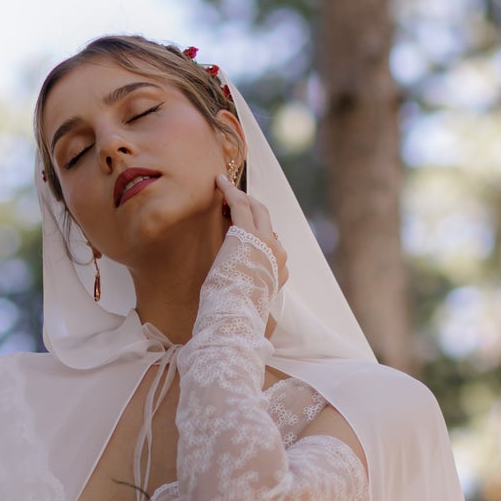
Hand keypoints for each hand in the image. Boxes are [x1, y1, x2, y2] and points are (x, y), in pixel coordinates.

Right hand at [215, 171, 287, 289]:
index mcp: (249, 236)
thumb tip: (233, 227)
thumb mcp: (219, 258)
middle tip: (232, 193)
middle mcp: (269, 243)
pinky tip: (252, 250)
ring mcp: (279, 258)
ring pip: (270, 230)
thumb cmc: (218, 292)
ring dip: (256, 222)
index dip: (229, 189)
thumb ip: (230, 238)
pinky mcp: (282, 273)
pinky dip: (263, 244)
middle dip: (246, 199)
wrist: (235, 321)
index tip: (220, 179)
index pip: (240, 203)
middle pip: (260, 210)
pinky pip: (274, 251)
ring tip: (239, 222)